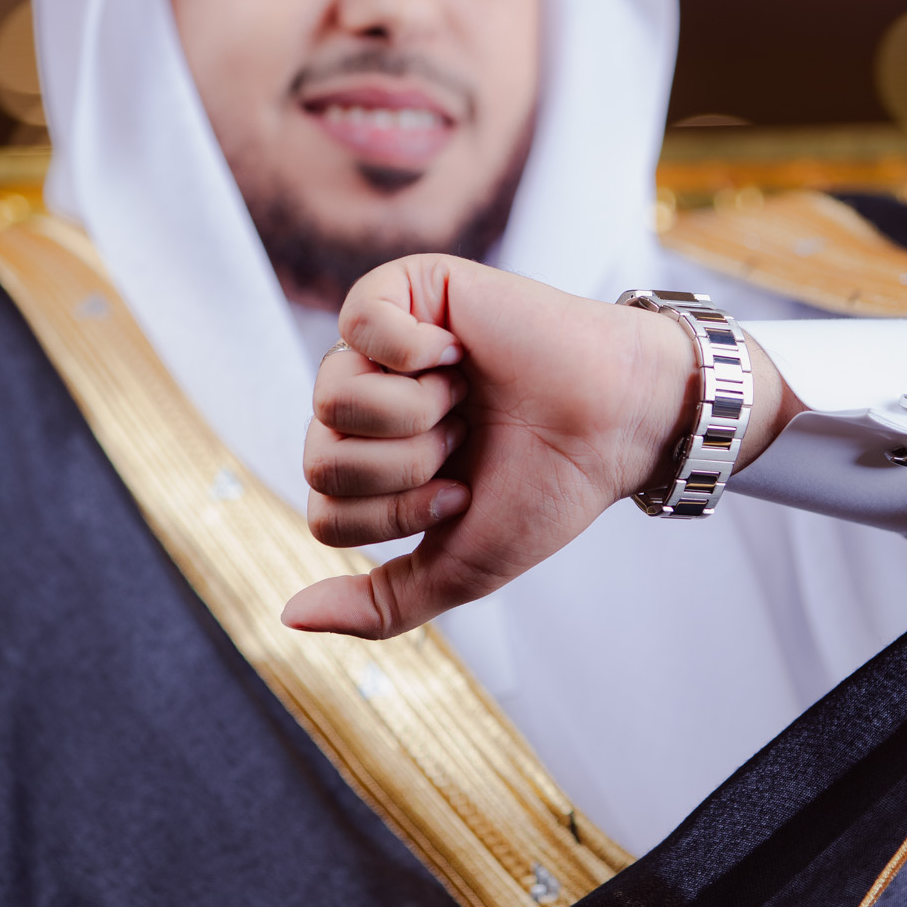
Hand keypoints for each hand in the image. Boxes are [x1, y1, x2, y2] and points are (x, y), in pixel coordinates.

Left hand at [282, 256, 799, 638]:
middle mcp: (368, 409)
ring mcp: (381, 347)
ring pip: (333, 399)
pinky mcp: (406, 288)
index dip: (396, 516)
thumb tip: (291, 618)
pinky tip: (456, 352)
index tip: (465, 492)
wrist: (615, 423)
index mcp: (374, 469)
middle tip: (467, 440)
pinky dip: (410, 350)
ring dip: (415, 413)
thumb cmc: (545, 488)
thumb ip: (381, 604)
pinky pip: (358, 324)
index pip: (326, 512)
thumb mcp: (459, 566)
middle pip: (320, 459)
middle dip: (406, 467)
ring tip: (466, 397)